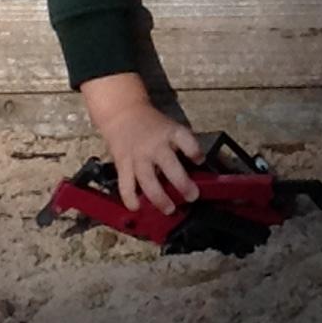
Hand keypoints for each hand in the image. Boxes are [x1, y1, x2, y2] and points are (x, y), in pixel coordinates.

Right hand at [79, 73, 203, 214]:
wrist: (121, 113)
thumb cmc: (151, 125)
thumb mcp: (171, 128)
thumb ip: (184, 146)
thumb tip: (199, 168)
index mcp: (170, 133)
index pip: (186, 140)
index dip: (194, 151)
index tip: (200, 161)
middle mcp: (154, 145)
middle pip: (170, 166)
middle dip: (183, 184)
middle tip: (192, 197)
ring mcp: (137, 156)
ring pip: (148, 180)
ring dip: (159, 198)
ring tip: (169, 209)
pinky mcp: (122, 164)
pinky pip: (126, 185)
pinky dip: (131, 198)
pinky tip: (137, 207)